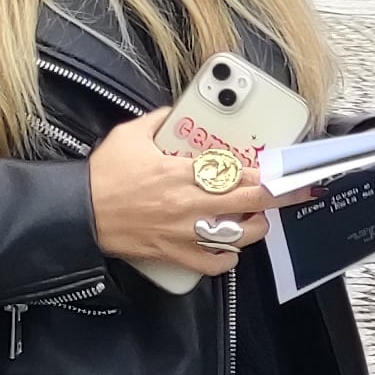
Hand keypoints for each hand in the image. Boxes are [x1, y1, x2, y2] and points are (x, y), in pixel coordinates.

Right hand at [89, 111, 292, 277]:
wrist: (77, 211)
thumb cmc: (102, 176)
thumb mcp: (130, 135)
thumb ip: (159, 121)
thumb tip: (174, 111)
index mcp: (181, 173)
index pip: (237, 173)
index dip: (264, 174)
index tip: (279, 172)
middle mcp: (188, 204)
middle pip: (249, 202)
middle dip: (279, 198)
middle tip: (298, 193)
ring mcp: (183, 232)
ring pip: (237, 236)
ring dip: (255, 228)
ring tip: (259, 219)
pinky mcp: (173, 253)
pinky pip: (210, 264)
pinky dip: (226, 260)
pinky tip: (231, 250)